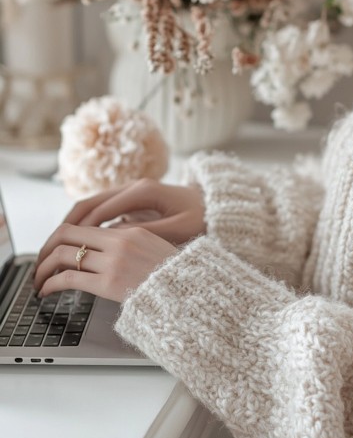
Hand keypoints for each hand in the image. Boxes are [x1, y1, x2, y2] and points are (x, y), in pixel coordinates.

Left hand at [35, 222, 176, 302]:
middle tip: (40, 263)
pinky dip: (51, 283)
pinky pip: (69, 278)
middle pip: (67, 234)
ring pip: (63, 255)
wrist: (191, 295)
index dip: (63, 237)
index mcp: (130, 231)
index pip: (85, 225)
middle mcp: (119, 242)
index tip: (55, 250)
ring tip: (40, 280)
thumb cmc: (176, 279)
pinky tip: (47, 291)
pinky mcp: (109, 283)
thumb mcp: (155, 251)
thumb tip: (107, 248)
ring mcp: (114, 261)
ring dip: (44, 268)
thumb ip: (131, 245)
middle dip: (47, 249)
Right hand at [61, 179, 205, 244]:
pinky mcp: (134, 202)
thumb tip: (113, 237)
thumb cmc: (202, 219)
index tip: (62, 250)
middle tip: (48, 250)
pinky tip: (79, 245)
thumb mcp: (178, 229)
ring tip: (57, 249)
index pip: (99, 209)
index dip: (79, 231)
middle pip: (88, 204)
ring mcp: (131, 193)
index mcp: (142, 191)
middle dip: (66, 227)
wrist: (218, 207)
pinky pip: (103, 212)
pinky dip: (87, 226)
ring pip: (92, 207)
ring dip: (73, 226)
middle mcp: (132, 187)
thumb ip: (145, 232)